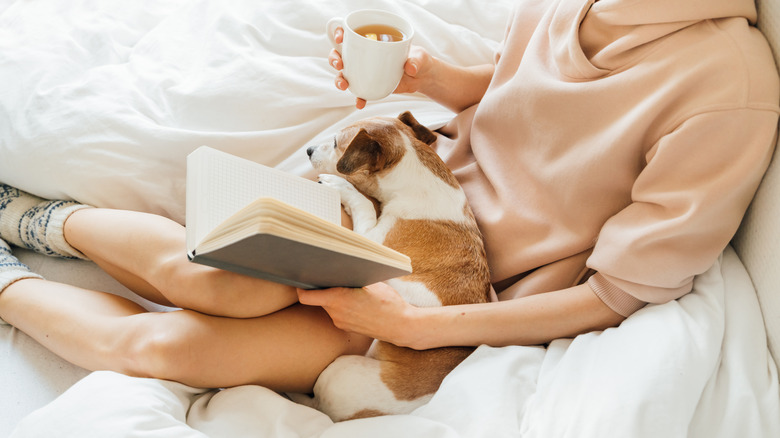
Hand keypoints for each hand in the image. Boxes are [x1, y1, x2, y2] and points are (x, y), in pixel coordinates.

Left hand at [297, 282, 418, 346]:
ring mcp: (341, 323)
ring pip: (329, 306)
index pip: (306, 296)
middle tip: (332, 276)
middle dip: (323, 288)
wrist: (402, 326)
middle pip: (319, 298)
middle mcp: (336, 313)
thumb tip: (340, 268)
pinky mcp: (347, 328)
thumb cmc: (389, 303)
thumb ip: (352, 277)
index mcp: (338, 299)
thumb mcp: (371, 283)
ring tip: (350, 289)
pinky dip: (342, 306)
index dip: (302, 286)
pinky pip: (338, 313)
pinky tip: (356, 301)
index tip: (304, 277)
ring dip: (334, 298)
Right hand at [329, 27, 434, 109]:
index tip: (340, 39)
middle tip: (339, 64)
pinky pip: (359, 92)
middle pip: (341, 54)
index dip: (339, 33)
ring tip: (343, 85)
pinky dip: (358, 98)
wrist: (422, 77)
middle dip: (335, 58)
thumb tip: (410, 68)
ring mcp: (364, 71)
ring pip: (345, 74)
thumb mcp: (420, 56)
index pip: (350, 33)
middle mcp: (364, 55)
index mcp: (372, 40)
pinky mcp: (369, 85)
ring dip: (339, 79)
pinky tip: (360, 103)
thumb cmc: (418, 59)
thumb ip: (416, 60)